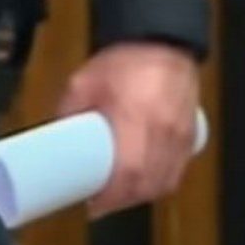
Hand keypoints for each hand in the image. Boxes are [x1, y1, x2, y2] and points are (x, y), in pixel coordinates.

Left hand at [57, 41, 199, 217]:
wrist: (161, 41)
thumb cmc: (123, 61)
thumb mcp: (83, 82)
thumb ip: (70, 110)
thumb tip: (54, 136)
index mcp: (135, 115)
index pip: (128, 169)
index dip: (111, 194)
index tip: (92, 202)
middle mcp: (162, 131)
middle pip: (146, 183)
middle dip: (121, 200)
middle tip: (98, 202)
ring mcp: (180, 136)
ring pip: (163, 182)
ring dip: (139, 195)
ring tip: (115, 196)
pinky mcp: (190, 137)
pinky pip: (176, 173)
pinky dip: (158, 185)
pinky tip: (141, 186)